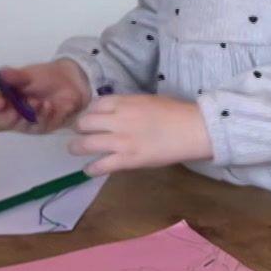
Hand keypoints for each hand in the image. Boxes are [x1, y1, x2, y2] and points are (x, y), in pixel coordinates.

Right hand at [0, 59, 90, 133]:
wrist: (69, 81)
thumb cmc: (43, 78)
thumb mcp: (29, 74)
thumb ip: (16, 76)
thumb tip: (1, 72)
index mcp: (5, 97)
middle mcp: (12, 112)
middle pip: (3, 120)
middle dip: (8, 116)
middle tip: (15, 110)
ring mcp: (28, 122)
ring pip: (23, 124)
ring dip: (29, 114)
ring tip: (38, 102)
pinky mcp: (43, 126)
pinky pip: (41, 125)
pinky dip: (44, 115)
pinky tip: (49, 106)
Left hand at [68, 94, 212, 174]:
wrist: (194, 129)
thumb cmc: (178, 113)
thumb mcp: (149, 100)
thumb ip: (130, 105)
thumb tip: (117, 112)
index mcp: (126, 102)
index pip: (96, 104)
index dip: (90, 112)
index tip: (91, 118)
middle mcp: (118, 119)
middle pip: (84, 122)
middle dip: (79, 128)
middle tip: (81, 133)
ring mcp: (121, 140)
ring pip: (85, 144)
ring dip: (76, 147)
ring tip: (76, 150)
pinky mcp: (127, 159)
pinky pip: (100, 165)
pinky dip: (91, 169)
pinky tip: (89, 170)